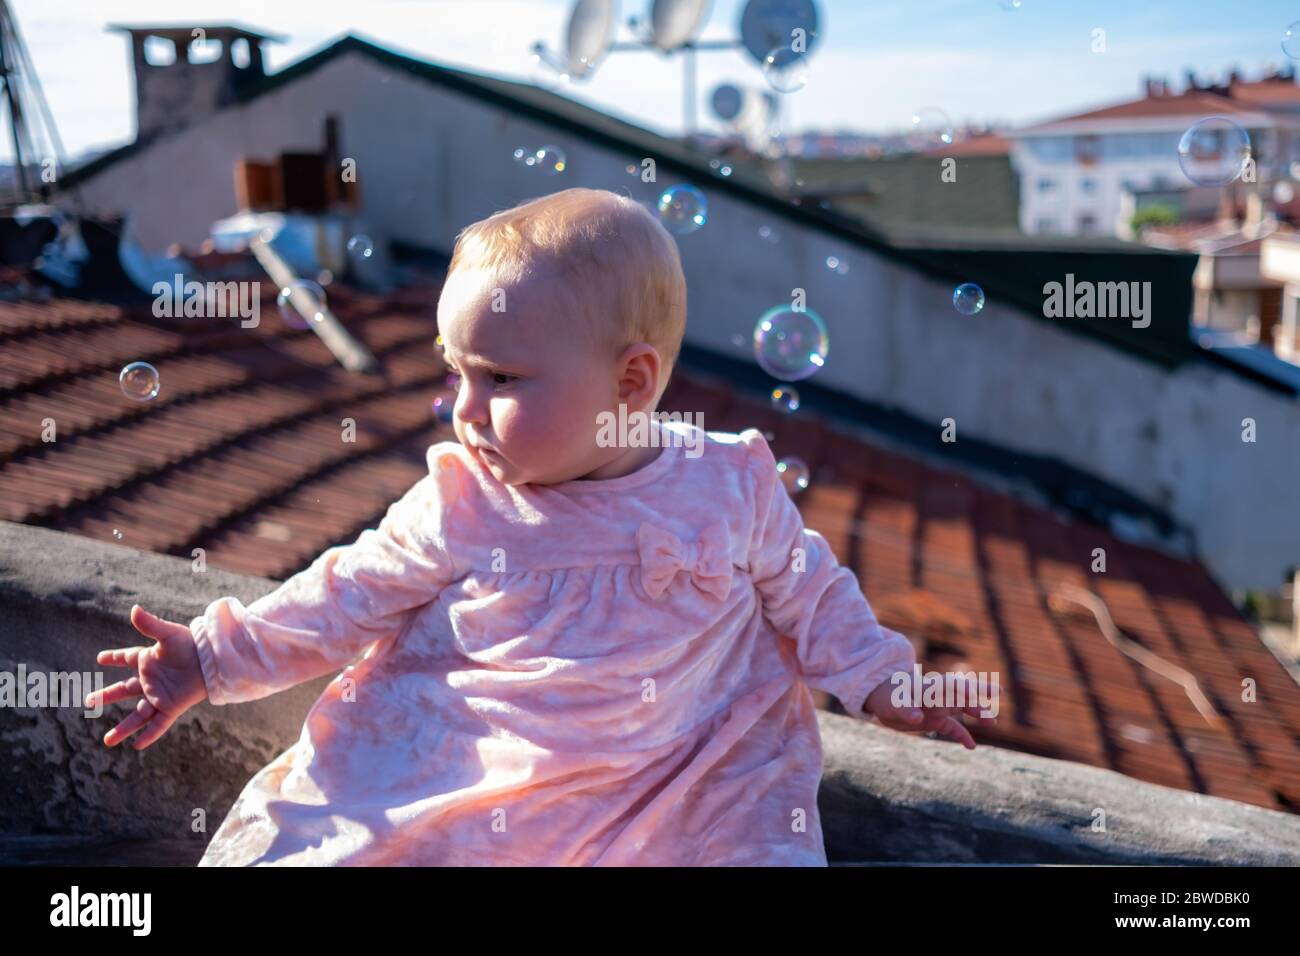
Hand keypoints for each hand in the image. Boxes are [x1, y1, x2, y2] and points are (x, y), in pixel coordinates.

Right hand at [87, 605, 208, 749]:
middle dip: (106, 696)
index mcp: (149, 660)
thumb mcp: (168, 634)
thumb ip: (150, 625)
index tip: (100, 658)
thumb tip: (134, 609)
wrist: (213, 660)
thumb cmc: (192, 644)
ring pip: (138, 714)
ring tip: (107, 741)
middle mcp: (152, 680)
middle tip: (88, 701)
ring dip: (123, 728)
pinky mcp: (172, 706)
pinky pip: (158, 723)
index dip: (114, 657)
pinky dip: (149, 735)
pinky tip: (137, 745)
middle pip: (124, 690)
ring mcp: (160, 695)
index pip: (126, 658)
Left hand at [861, 676, 996, 749]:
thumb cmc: (887, 698)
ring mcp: (938, 708)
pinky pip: (952, 727)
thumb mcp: (893, 705)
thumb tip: (916, 718)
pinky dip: (962, 735)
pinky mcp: (935, 720)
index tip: (984, 691)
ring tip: (992, 721)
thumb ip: (906, 710)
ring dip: (976, 713)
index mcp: (930, 689)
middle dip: (980, 692)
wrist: (879, 700)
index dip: (967, 688)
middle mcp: (938, 697)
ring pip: (962, 709)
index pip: (952, 686)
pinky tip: (971, 747)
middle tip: (999, 691)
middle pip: (963, 694)